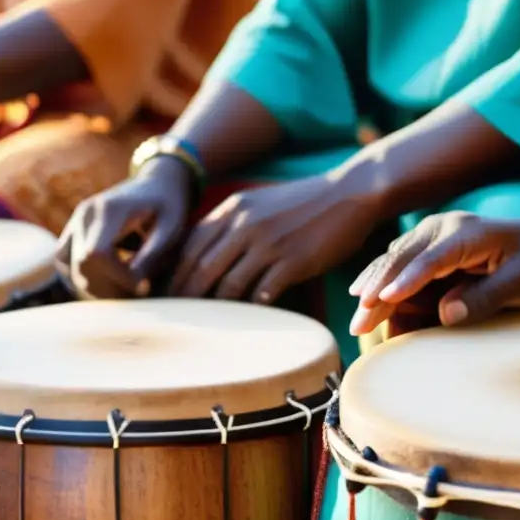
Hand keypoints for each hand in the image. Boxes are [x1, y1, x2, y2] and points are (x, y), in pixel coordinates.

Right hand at [55, 157, 191, 298]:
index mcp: (110, 209)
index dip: (117, 278)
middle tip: (136, 293)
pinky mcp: (73, 228)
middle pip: (81, 264)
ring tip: (123, 289)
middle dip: (108, 287)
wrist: (157, 183)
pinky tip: (107, 280)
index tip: (143, 286)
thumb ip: (153, 254)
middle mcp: (86, 213)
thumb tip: (135, 285)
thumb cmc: (169, 205)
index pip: (97, 254)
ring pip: (68, 265)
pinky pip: (64, 259)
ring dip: (93, 285)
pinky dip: (81, 275)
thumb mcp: (171, 227)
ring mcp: (76, 220)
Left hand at [170, 173, 381, 302]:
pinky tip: (251, 316)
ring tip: (210, 326)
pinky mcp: (293, 261)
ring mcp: (269, 243)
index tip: (169, 295)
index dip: (174, 273)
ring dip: (217, 308)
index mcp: (234, 208)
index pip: (189, 245)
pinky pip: (262, 293)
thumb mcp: (260, 202)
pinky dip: (252, 308)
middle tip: (179, 319)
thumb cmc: (305, 203)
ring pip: (228, 285)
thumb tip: (205, 254)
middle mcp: (245, 224)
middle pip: (201, 268)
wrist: (351, 193)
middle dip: (186, 297)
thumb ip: (232, 222)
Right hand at [348, 210, 519, 335]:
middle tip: (359, 324)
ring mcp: (429, 239)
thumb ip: (487, 296)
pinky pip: (397, 271)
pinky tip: (364, 303)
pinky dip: (381, 289)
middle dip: (377, 292)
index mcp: (466, 233)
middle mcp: (440, 230)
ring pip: (392, 265)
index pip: (430, 258)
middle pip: (401, 261)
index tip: (383, 299)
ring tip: (357, 324)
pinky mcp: (425, 253)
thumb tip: (446, 314)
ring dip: (373, 293)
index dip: (406, 279)